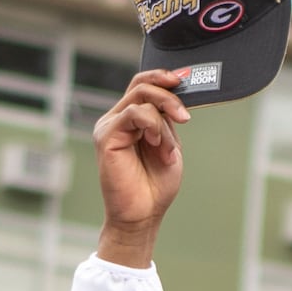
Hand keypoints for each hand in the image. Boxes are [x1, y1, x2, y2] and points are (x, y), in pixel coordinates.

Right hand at [93, 69, 188, 264]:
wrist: (144, 214)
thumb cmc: (155, 185)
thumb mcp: (168, 144)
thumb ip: (167, 119)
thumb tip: (176, 92)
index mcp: (132, 119)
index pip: (143, 85)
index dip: (163, 76)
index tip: (186, 78)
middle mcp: (118, 119)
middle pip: (142, 85)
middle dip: (169, 95)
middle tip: (184, 117)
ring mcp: (110, 126)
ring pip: (141, 98)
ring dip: (163, 120)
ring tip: (167, 147)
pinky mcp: (106, 135)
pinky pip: (133, 113)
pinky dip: (152, 126)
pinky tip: (156, 144)